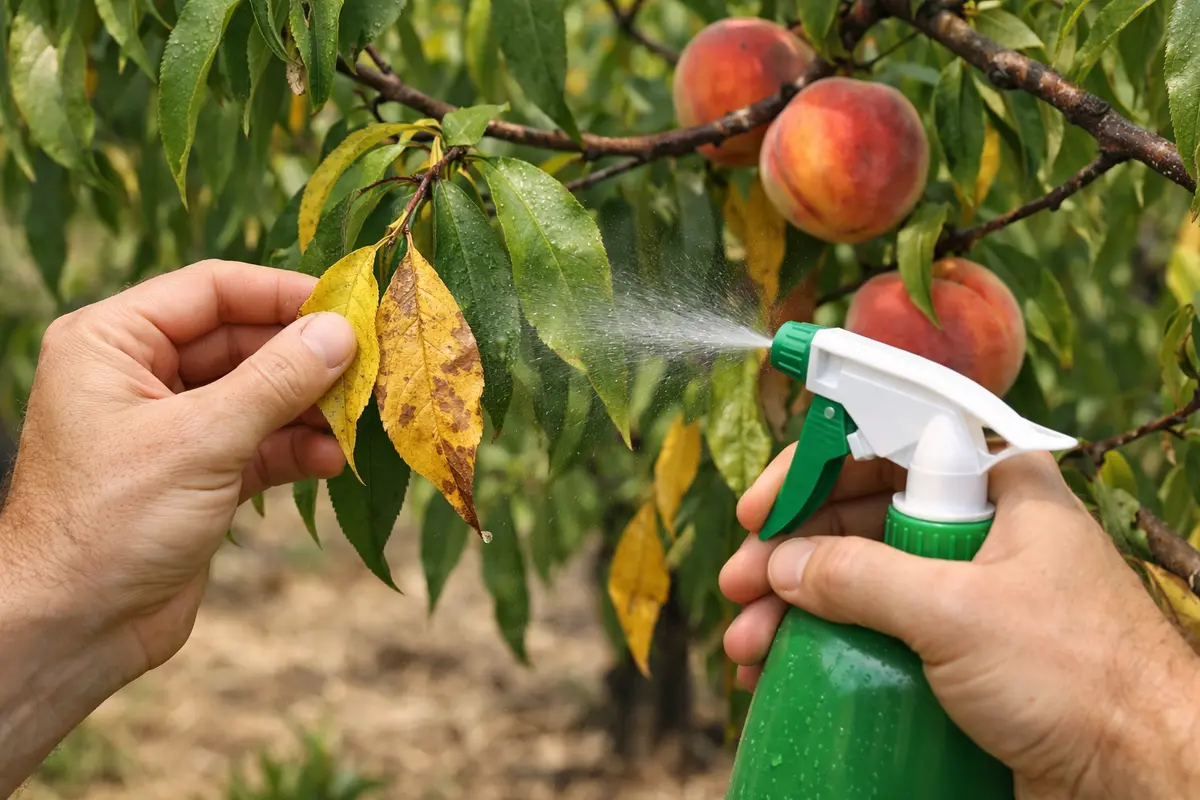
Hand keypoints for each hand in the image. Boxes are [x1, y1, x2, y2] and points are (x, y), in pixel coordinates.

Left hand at [1, 260, 354, 674]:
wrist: (70, 630)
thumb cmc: (110, 523)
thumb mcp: (200, 440)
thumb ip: (275, 381)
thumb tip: (341, 331)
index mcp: (112, 342)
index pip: (211, 290)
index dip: (281, 293)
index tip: (348, 305)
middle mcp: (139, 375)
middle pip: (242, 341)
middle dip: (305, 356)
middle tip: (371, 363)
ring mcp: (172, 427)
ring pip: (259, 395)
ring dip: (310, 407)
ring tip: (360, 417)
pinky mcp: (199, 474)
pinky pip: (260, 444)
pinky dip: (297, 450)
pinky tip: (333, 461)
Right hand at [720, 446, 1199, 798]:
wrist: (1146, 779)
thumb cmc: (1081, 679)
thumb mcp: (959, 614)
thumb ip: (863, 578)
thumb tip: (782, 564)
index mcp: (997, 487)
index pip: (886, 445)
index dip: (813, 468)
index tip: (761, 508)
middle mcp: (977, 531)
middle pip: (858, 516)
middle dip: (790, 554)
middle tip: (740, 588)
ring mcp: (964, 594)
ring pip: (858, 579)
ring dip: (793, 607)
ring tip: (747, 648)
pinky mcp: (955, 652)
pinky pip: (873, 631)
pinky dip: (821, 645)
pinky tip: (778, 671)